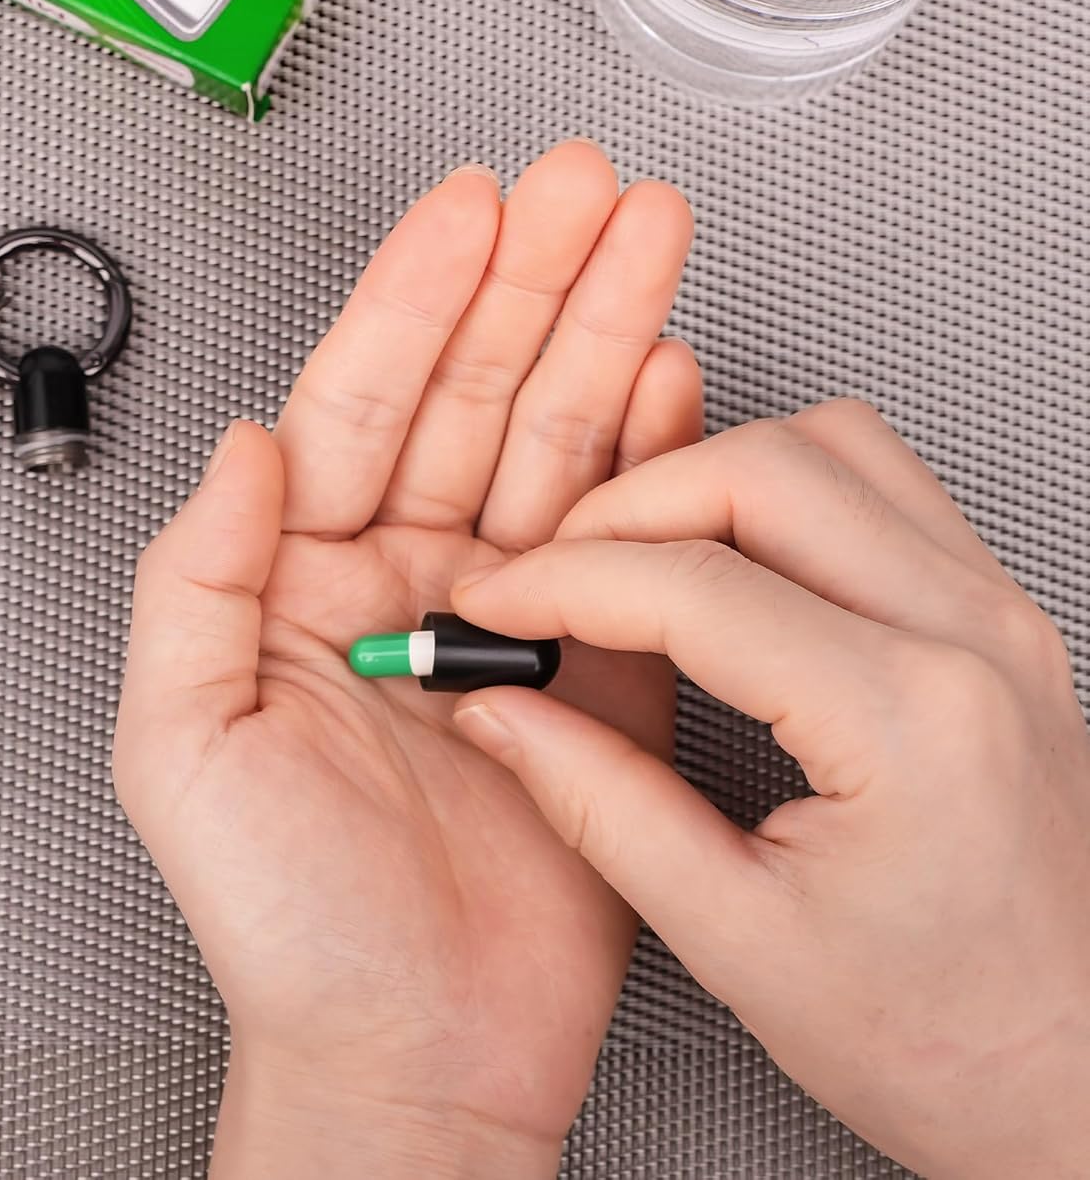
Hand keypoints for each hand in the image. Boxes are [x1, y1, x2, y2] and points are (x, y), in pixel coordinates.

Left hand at [115, 142, 699, 1178]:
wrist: (411, 1052)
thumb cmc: (287, 921)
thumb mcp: (181, 744)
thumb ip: (195, 577)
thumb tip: (241, 443)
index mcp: (303, 577)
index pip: (363, 399)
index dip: (416, 294)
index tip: (466, 208)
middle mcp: (402, 576)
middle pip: (474, 393)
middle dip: (531, 279)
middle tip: (583, 184)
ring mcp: (502, 610)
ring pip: (557, 440)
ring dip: (603, 333)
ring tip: (646, 238)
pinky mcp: (589, 663)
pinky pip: (625, 533)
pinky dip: (653, 447)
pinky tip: (668, 371)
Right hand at [449, 402, 1089, 1179]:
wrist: (1086, 1077)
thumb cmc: (947, 1038)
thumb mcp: (738, 939)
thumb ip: (599, 804)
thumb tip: (502, 713)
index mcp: (907, 722)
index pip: (692, 585)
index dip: (561, 580)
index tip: (493, 605)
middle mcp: (969, 637)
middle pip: (762, 470)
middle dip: (626, 506)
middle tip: (552, 572)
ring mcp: (996, 614)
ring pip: (830, 445)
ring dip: (709, 476)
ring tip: (632, 553)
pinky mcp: (997, 616)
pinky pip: (880, 482)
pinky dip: (779, 488)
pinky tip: (726, 556)